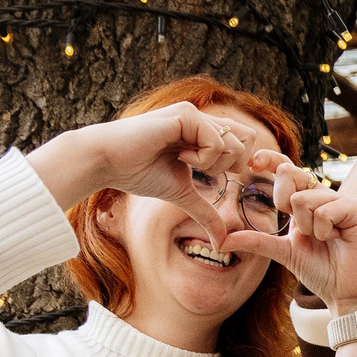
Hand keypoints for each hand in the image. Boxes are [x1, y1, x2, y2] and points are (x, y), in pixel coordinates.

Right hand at [30, 102, 249, 241]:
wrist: (109, 162)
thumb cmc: (137, 172)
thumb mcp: (181, 194)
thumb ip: (205, 212)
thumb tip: (222, 242)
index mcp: (202, 132)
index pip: (244, 142)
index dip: (239, 163)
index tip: (210, 175)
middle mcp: (202, 119)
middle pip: (247, 141)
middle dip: (229, 165)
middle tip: (199, 170)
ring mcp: (195, 115)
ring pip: (235, 143)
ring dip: (212, 164)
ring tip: (184, 162)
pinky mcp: (186, 114)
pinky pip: (216, 142)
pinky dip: (202, 158)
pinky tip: (179, 156)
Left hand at [218, 160, 356, 311]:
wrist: (346, 292)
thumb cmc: (320, 271)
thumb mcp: (282, 252)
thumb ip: (255, 241)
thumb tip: (220, 240)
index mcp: (305, 200)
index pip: (286, 168)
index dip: (269, 159)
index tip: (252, 163)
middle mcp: (322, 195)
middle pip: (291, 172)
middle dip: (284, 200)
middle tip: (299, 227)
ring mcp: (340, 200)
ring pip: (304, 198)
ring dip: (307, 227)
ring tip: (323, 240)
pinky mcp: (355, 209)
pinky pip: (324, 211)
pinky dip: (324, 231)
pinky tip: (336, 239)